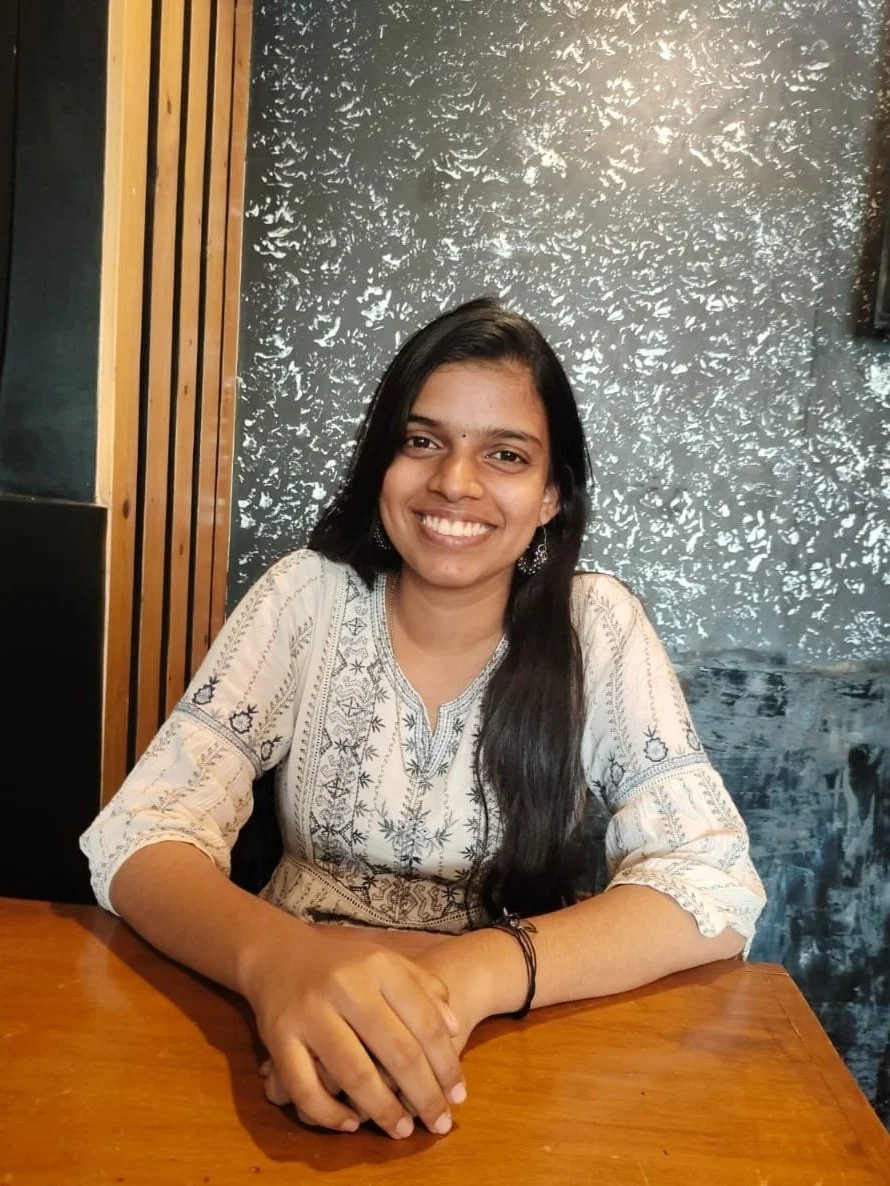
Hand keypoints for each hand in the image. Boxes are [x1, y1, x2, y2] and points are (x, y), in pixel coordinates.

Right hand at [241, 918, 466, 1138]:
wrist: (278, 952)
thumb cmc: (343, 965)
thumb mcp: (386, 963)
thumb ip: (423, 988)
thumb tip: (454, 1029)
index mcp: (379, 967)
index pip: (425, 1023)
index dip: (446, 1064)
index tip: (458, 1095)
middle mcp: (347, 987)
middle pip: (397, 1052)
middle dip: (425, 1095)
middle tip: (439, 1124)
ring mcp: (310, 1013)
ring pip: (355, 1075)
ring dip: (384, 1111)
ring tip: (403, 1130)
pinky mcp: (278, 1037)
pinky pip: (306, 1088)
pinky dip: (330, 1114)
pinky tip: (352, 1124)